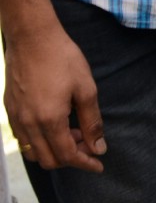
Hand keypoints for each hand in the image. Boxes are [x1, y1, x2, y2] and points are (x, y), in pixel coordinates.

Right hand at [4, 21, 105, 171]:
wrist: (32, 37)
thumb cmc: (62, 58)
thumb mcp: (86, 89)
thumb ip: (92, 122)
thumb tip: (99, 148)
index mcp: (49, 120)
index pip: (67, 156)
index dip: (85, 163)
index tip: (99, 165)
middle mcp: (28, 123)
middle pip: (49, 160)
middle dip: (71, 158)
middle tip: (87, 142)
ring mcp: (15, 117)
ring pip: (33, 152)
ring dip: (54, 150)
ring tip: (71, 131)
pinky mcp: (9, 109)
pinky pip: (23, 138)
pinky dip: (39, 141)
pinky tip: (54, 124)